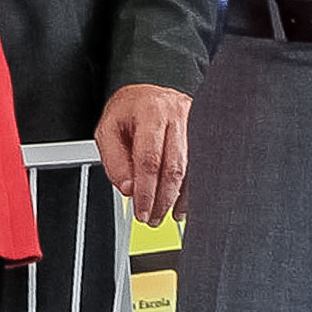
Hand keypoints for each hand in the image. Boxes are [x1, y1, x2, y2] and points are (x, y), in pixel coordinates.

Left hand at [95, 83, 192, 225]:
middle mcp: (177, 114)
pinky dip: (190, 191)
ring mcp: (195, 123)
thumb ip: (115, 161)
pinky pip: (200, 168)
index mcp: (150, 111)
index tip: (142, 211)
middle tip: (152, 219)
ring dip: (178, 199)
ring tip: (164, 214)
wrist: (147, 93)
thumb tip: (130, 190)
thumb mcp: (107, 131)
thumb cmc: (128, 111)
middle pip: (173, 167)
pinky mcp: (204, 133)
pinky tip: (181, 205)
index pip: (149, 159)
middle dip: (162, 199)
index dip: (146, 190)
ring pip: (191, 170)